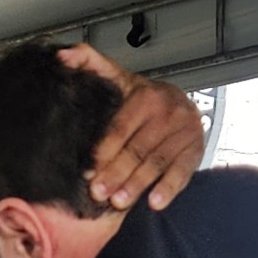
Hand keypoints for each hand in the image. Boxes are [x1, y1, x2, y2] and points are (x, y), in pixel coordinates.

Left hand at [59, 44, 206, 211]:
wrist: (183, 105)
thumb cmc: (143, 100)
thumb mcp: (118, 79)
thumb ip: (91, 64)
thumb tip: (63, 55)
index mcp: (146, 97)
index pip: (120, 128)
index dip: (103, 151)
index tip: (88, 171)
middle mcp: (167, 113)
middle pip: (137, 148)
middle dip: (116, 172)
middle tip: (98, 192)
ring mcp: (184, 133)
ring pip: (156, 162)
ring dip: (137, 184)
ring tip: (119, 202)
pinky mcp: (195, 151)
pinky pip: (182, 172)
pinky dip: (168, 188)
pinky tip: (155, 203)